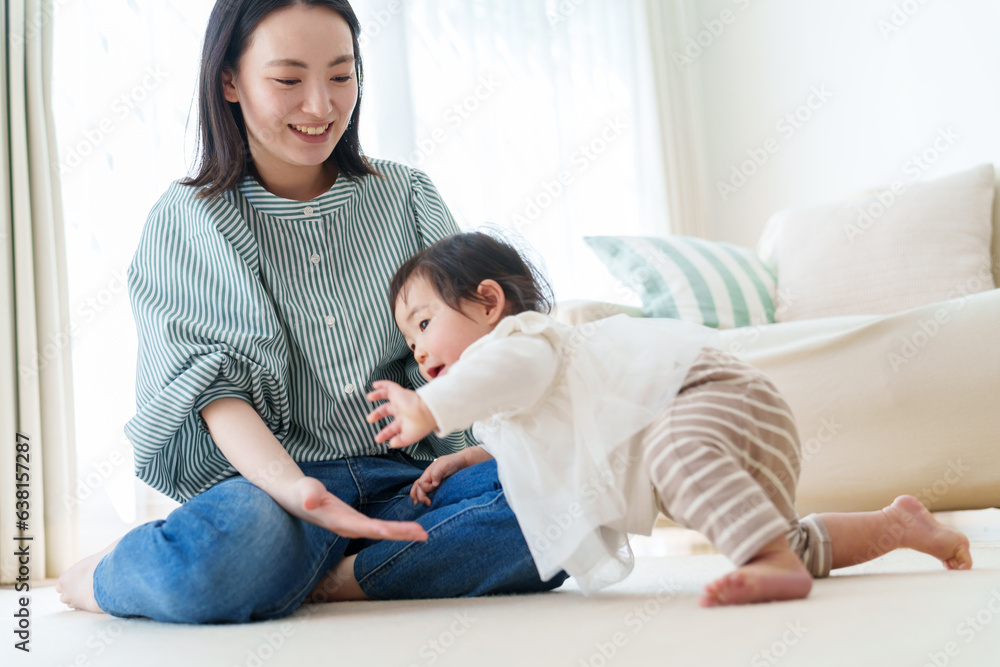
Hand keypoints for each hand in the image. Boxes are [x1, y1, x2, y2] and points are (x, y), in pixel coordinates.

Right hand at [293, 476, 427, 540]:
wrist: (297, 499)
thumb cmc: (301, 493)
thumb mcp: (304, 491)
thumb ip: (308, 495)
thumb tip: (309, 502)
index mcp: (338, 521)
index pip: (361, 527)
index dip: (378, 529)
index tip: (394, 532)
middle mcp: (348, 528)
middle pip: (378, 532)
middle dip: (400, 534)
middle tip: (423, 535)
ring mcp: (353, 527)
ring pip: (381, 532)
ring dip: (402, 533)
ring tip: (422, 534)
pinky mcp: (356, 523)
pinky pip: (379, 528)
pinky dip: (394, 529)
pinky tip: (407, 530)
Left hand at [366, 380, 437, 448]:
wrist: (427, 412)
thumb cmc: (421, 425)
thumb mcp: (409, 437)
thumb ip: (399, 441)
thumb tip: (391, 444)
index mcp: (405, 422)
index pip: (392, 428)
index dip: (384, 434)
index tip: (378, 439)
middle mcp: (402, 410)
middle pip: (386, 411)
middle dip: (377, 415)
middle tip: (369, 419)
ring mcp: (400, 401)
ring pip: (386, 396)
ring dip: (377, 396)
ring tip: (369, 397)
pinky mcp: (399, 393)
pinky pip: (389, 386)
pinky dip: (382, 384)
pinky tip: (374, 385)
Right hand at [410, 452, 470, 505]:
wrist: (462, 463)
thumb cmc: (453, 462)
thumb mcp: (444, 464)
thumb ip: (437, 473)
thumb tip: (433, 484)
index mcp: (428, 473)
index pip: (421, 483)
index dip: (426, 487)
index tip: (435, 487)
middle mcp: (428, 478)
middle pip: (418, 488)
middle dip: (420, 496)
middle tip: (428, 503)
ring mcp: (432, 482)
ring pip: (419, 489)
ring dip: (417, 497)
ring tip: (417, 504)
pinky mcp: (438, 487)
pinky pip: (427, 492)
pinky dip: (423, 496)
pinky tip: (426, 501)